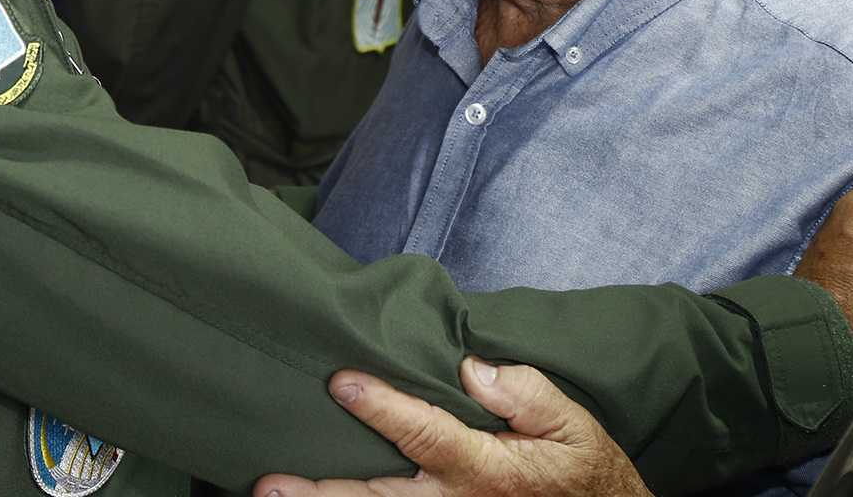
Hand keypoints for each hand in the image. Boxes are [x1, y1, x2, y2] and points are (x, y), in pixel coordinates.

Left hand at [253, 357, 651, 496]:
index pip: (427, 435)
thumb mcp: (573, 424)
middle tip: (272, 481)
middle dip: (324, 491)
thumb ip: (524, 392)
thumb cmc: (581, 471)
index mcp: (487, 469)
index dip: (383, 408)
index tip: (343, 382)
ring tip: (272, 495)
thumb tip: (470, 368)